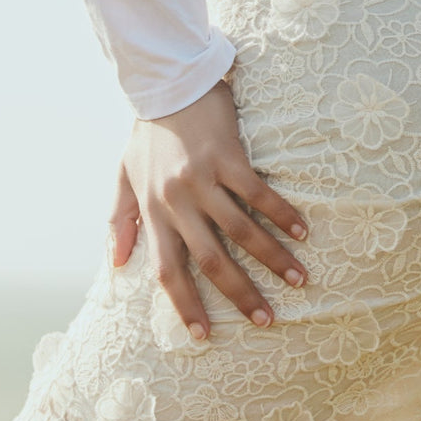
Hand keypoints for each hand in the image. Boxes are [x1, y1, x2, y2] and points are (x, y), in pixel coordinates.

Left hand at [107, 78, 308, 340]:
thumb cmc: (147, 132)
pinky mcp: (227, 157)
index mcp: (152, 211)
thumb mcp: (123, 176)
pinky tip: (303, 232)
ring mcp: (203, 179)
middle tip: (267, 320)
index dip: (186, 305)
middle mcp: (177, 201)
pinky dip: (282, 214)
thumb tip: (117, 263)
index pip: (168, 271)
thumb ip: (120, 220)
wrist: (167, 83)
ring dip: (272, 259)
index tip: (205, 336)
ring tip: (298, 281)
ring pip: (241, 231)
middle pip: (211, 260)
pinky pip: (258, 194)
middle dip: (241, 294)